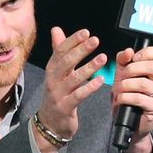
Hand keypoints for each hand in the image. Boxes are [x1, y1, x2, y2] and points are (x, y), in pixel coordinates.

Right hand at [36, 27, 107, 149]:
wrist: (50, 123)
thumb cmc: (57, 94)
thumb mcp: (57, 73)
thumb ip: (59, 51)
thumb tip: (56, 29)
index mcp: (52, 69)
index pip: (60, 51)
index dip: (73, 41)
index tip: (86, 32)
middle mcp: (53, 80)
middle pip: (66, 62)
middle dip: (81, 50)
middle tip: (95, 40)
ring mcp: (58, 94)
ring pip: (73, 78)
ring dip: (89, 67)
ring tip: (103, 58)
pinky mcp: (65, 107)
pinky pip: (78, 96)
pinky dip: (89, 88)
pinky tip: (100, 81)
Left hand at [111, 45, 152, 152]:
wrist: (129, 123)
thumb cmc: (128, 98)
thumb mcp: (123, 76)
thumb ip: (123, 61)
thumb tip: (128, 51)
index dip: (147, 52)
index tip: (134, 58)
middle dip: (132, 69)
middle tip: (123, 77)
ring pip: (144, 83)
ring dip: (126, 85)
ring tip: (119, 90)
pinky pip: (139, 98)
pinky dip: (126, 97)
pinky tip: (121, 99)